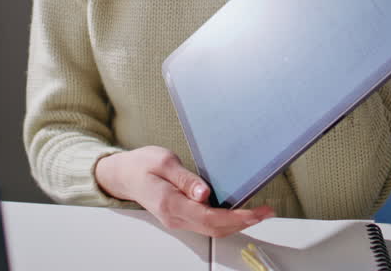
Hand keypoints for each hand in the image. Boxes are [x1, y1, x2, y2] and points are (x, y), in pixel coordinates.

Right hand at [94, 146, 273, 237]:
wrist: (124, 175)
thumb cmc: (141, 165)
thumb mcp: (163, 161)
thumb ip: (185, 179)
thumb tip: (205, 194)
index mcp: (170, 203)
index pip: (210, 218)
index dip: (237, 217)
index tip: (257, 212)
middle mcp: (175, 217)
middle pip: (215, 228)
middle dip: (244, 222)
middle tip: (266, 212)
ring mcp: (178, 220)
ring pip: (212, 229)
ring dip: (237, 223)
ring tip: (258, 212)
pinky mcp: (181, 217)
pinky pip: (207, 224)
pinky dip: (226, 221)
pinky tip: (238, 212)